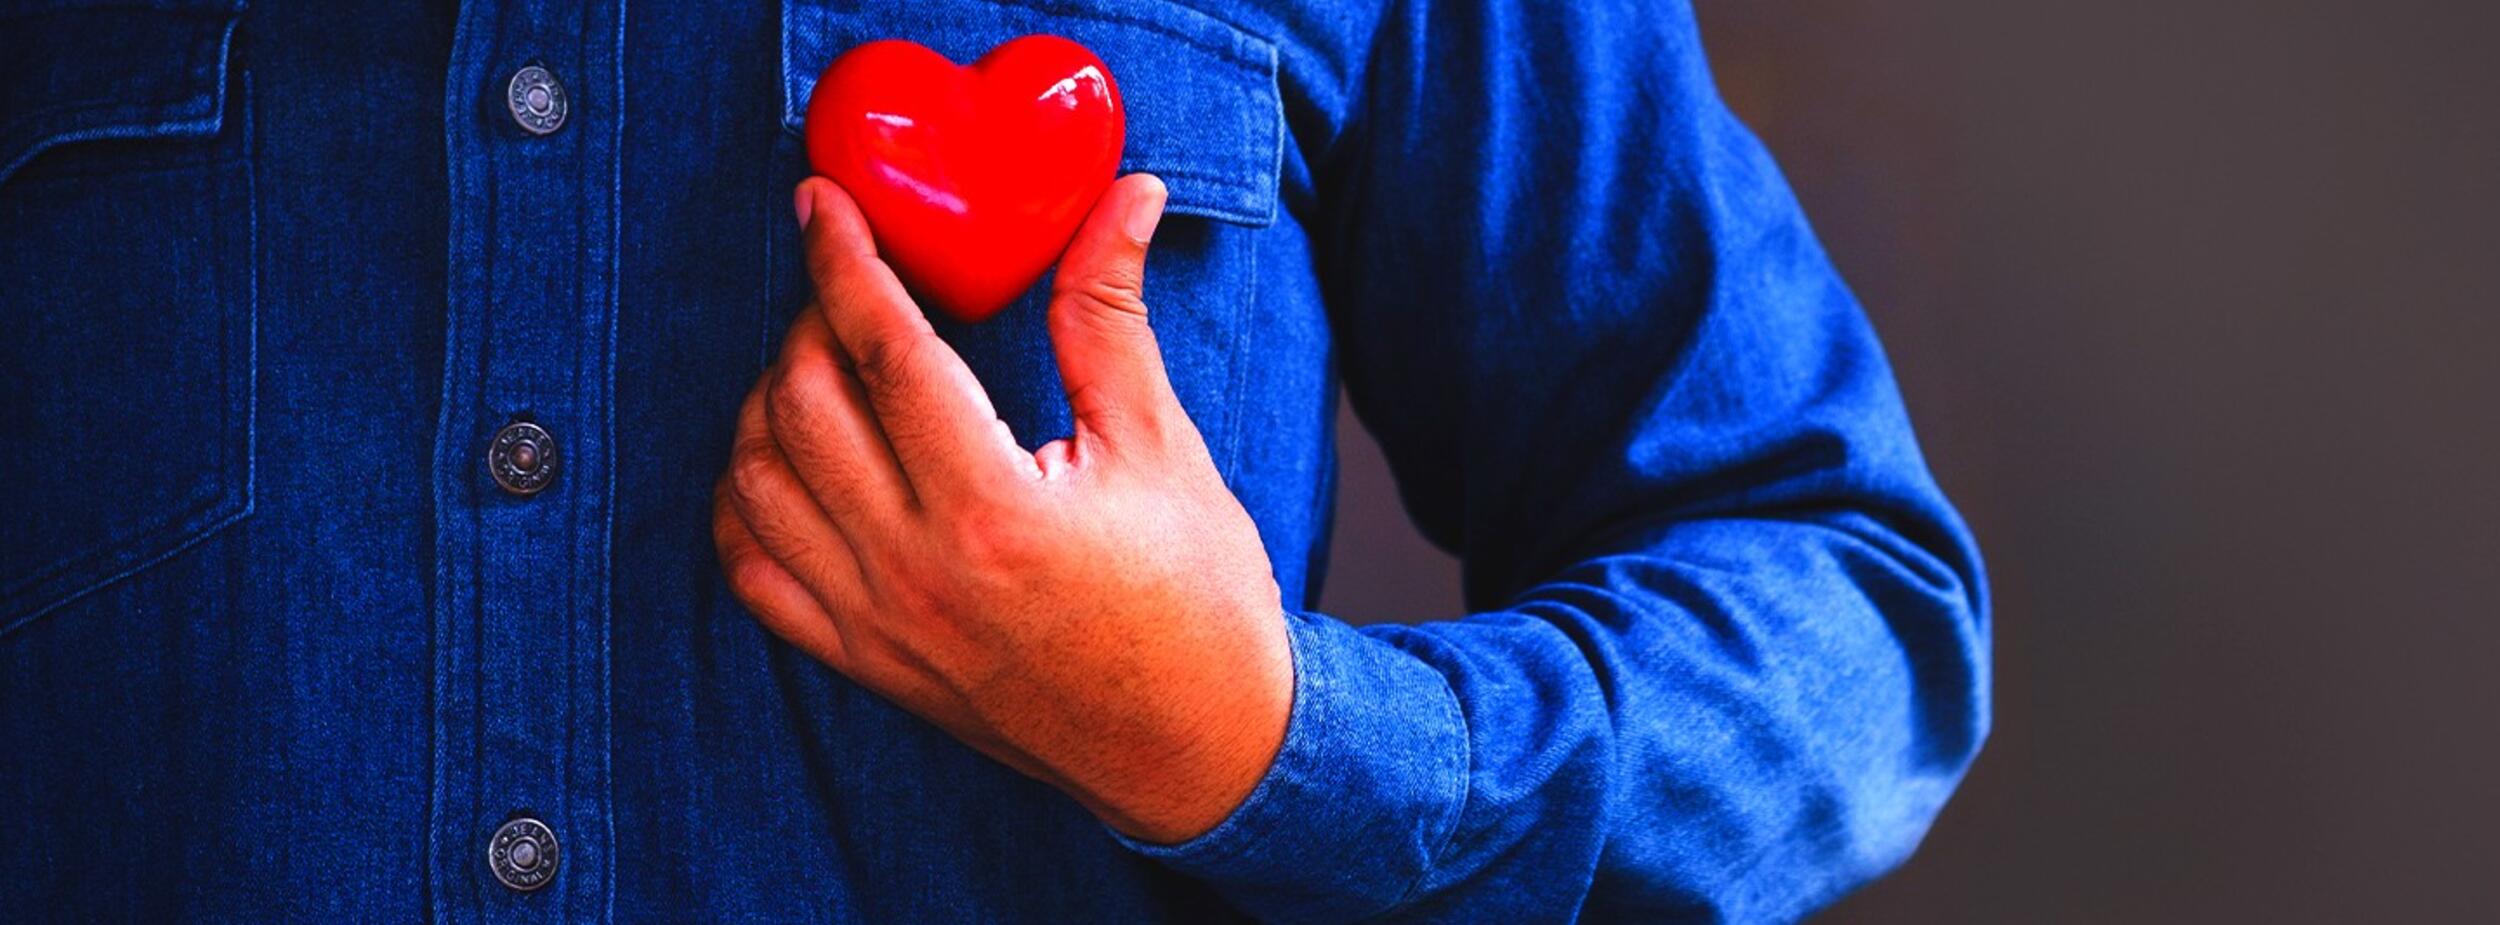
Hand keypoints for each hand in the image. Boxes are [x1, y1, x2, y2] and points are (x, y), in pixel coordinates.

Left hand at [713, 174, 1292, 842]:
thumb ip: (1111, 315)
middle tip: (853, 285)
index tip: (824, 203)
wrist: (1196, 751)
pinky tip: (784, 459)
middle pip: (802, 407)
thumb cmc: (1196, 605)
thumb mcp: (1163, 446)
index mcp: (995, 512)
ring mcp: (878, 626)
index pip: (884, 353)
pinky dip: (745, 501)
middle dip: (810, 319)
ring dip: (769, 400)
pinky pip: (753, 572)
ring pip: (757, 483)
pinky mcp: (865, 663)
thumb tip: (1124, 198)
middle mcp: (916, 573)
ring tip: (822, 361)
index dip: (844, 261)